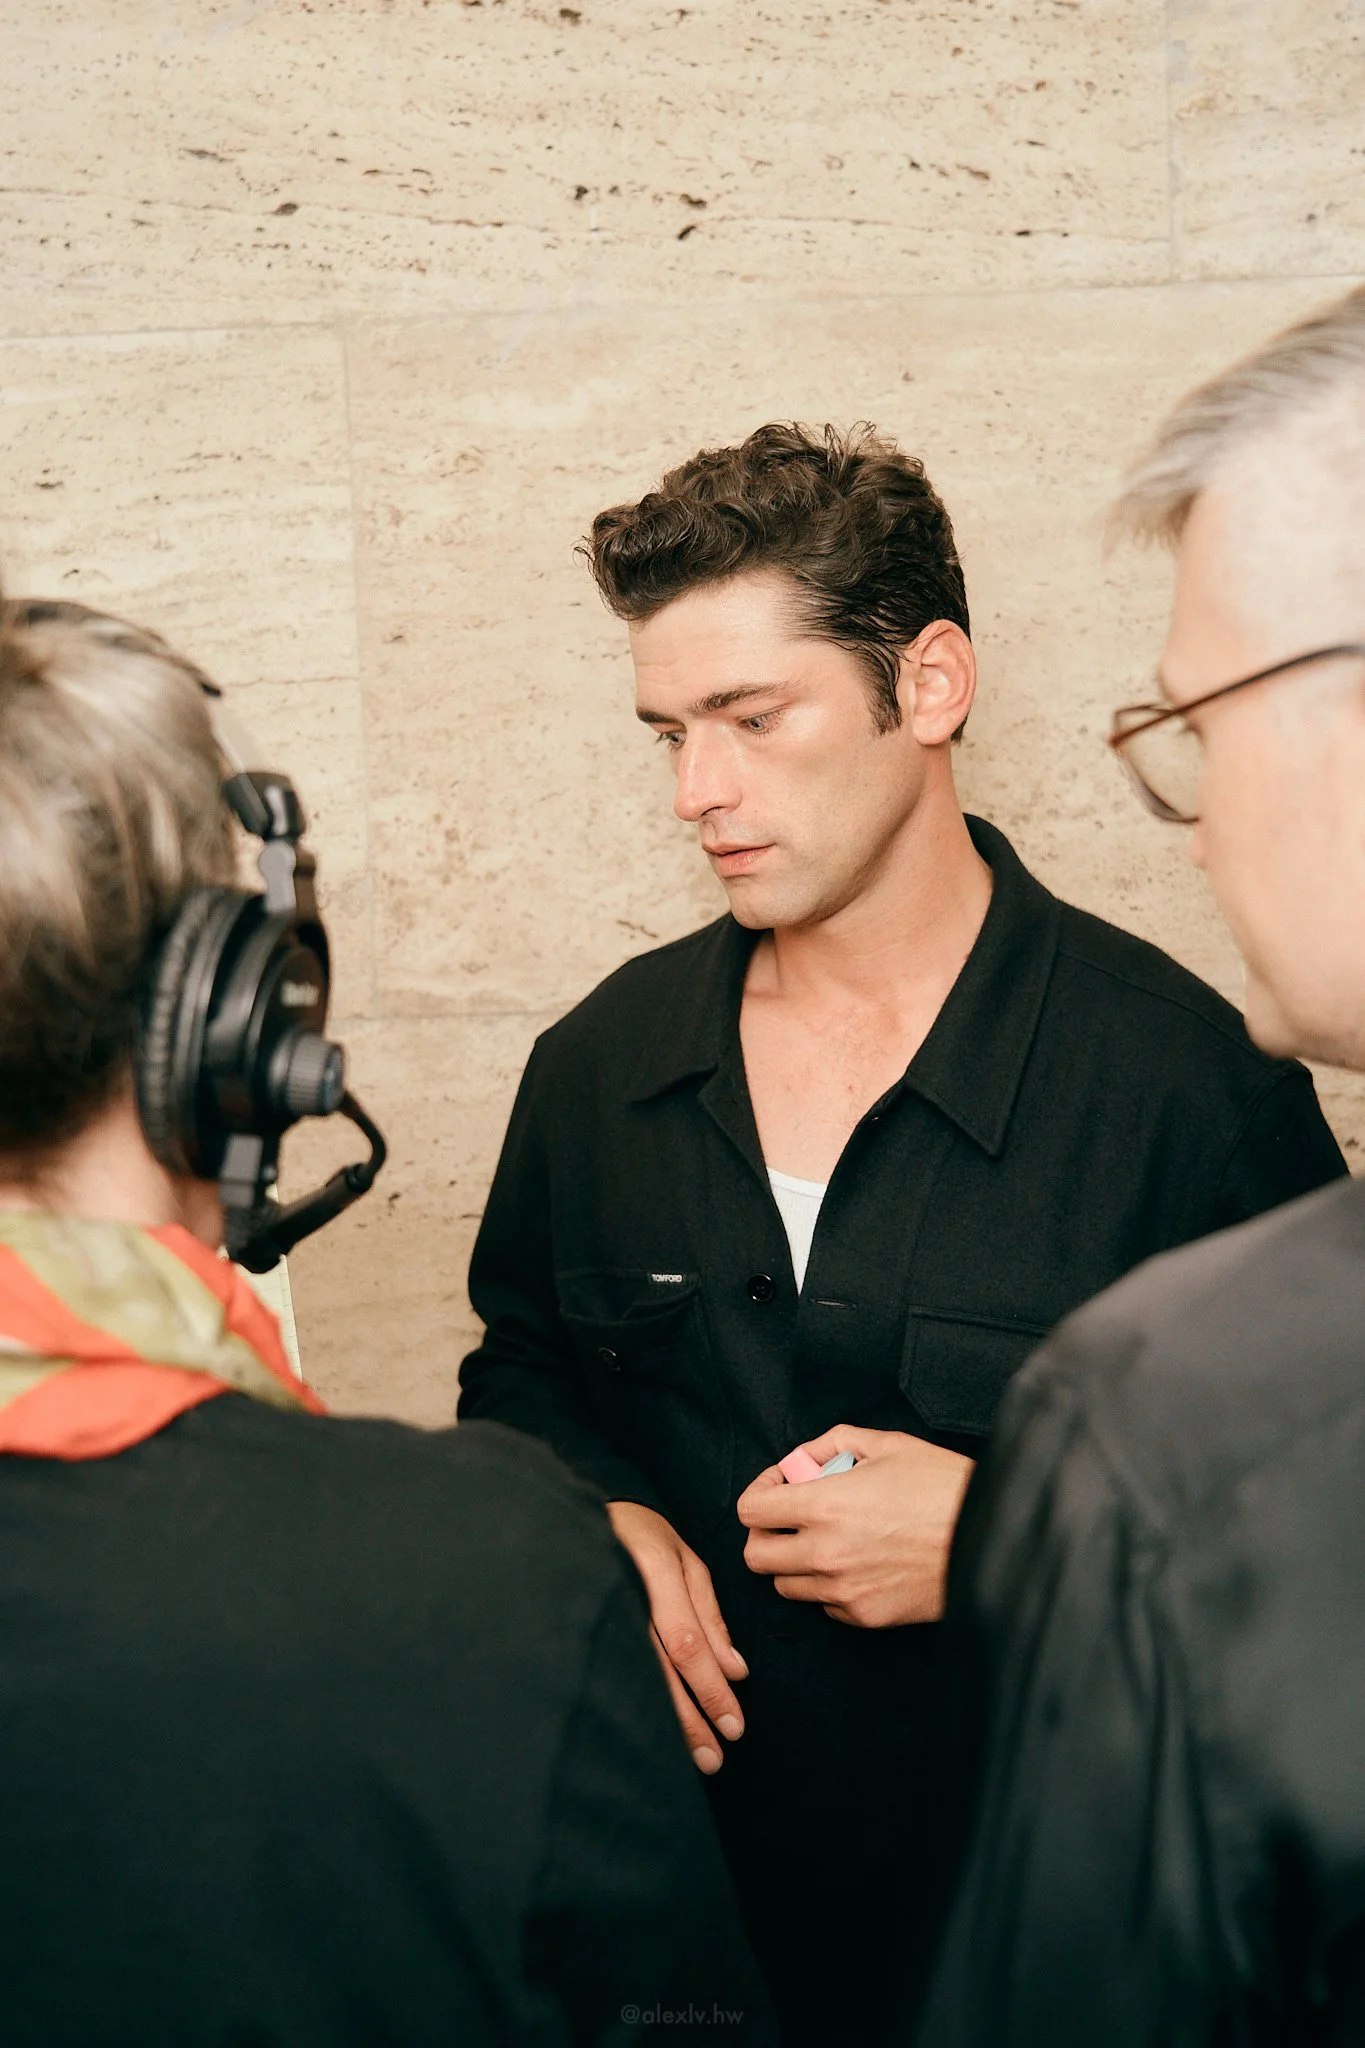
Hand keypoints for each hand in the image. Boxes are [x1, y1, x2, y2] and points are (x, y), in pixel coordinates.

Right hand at [606, 1501, 747, 1774]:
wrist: (580, 1508)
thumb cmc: (642, 1535)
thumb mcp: (685, 1560)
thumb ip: (710, 1615)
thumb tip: (737, 1672)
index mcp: (655, 1572)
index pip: (687, 1643)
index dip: (711, 1689)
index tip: (734, 1727)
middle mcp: (625, 1595)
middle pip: (660, 1668)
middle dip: (690, 1719)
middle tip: (715, 1760)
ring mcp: (597, 1611)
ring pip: (634, 1678)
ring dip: (665, 1722)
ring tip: (690, 1758)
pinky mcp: (581, 1625)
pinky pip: (613, 1672)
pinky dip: (634, 1705)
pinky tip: (648, 1735)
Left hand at [736, 1425, 973, 1627]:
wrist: (991, 1540)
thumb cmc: (943, 1487)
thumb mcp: (889, 1445)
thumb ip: (834, 1443)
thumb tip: (803, 1459)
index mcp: (826, 1505)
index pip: (750, 1510)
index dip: (760, 1492)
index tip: (780, 1486)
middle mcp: (826, 1553)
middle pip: (755, 1556)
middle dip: (766, 1533)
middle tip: (791, 1518)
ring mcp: (844, 1590)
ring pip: (785, 1585)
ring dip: (795, 1562)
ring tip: (827, 1540)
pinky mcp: (865, 1616)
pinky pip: (824, 1605)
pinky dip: (829, 1586)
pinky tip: (857, 1563)